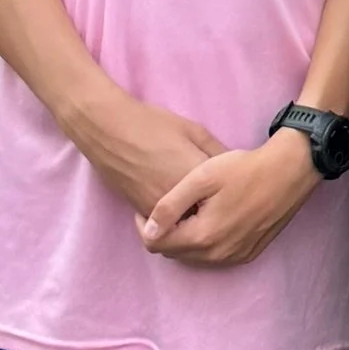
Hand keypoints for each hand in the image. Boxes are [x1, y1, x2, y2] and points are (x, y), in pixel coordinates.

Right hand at [71, 89, 224, 221]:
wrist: (108, 131)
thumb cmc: (153, 125)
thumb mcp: (195, 131)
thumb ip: (218, 152)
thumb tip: (236, 168)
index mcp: (197, 179)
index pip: (229, 194)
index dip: (235, 191)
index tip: (240, 185)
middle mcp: (180, 202)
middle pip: (209, 214)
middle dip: (218, 209)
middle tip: (224, 199)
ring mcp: (160, 211)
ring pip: (188, 224)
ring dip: (198, 217)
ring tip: (204, 201)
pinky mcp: (144, 213)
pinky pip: (169, 224)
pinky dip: (179, 217)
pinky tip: (182, 202)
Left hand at [138, 131, 318, 265]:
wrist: (290, 171)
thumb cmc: (244, 169)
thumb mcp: (201, 178)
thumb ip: (169, 206)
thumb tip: (147, 231)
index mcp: (202, 237)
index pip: (155, 244)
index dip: (144, 226)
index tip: (150, 206)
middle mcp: (217, 255)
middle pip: (173, 253)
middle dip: (165, 232)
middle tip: (172, 206)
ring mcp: (235, 257)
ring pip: (193, 256)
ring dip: (185, 238)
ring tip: (192, 211)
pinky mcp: (249, 253)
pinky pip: (215, 256)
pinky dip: (206, 242)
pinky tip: (213, 218)